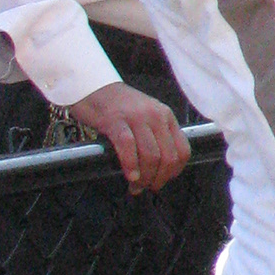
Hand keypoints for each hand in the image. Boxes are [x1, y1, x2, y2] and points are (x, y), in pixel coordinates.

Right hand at [71, 80, 190, 193]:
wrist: (92, 86)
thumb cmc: (118, 107)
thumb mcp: (145, 117)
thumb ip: (154, 137)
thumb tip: (158, 170)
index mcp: (166, 116)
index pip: (182, 150)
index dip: (174, 171)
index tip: (163, 180)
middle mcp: (155, 116)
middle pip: (167, 156)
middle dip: (159, 178)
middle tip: (147, 187)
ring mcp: (136, 117)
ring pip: (150, 155)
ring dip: (144, 177)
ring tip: (135, 186)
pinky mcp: (115, 120)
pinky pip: (128, 147)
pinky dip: (130, 165)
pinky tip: (129, 176)